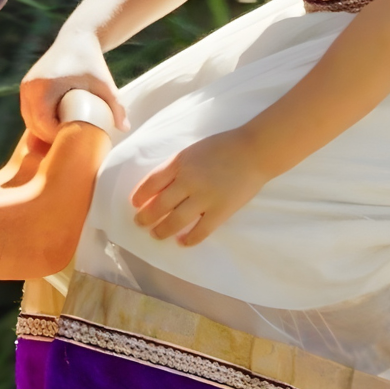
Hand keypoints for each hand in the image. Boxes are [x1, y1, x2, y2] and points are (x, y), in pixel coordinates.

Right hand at [19, 28, 127, 141]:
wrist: (77, 38)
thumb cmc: (92, 62)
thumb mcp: (104, 83)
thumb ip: (116, 106)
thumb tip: (125, 128)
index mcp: (44, 88)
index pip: (43, 125)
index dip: (57, 138)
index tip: (74, 142)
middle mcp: (30, 87)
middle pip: (34, 125)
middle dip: (50, 137)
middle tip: (70, 143)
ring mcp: (26, 86)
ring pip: (29, 119)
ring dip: (43, 130)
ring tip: (64, 136)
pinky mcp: (26, 85)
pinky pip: (29, 111)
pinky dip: (39, 120)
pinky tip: (54, 126)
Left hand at [129, 131, 269, 246]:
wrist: (254, 151)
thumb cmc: (223, 147)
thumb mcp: (193, 150)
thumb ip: (177, 167)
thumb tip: (159, 187)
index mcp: (179, 162)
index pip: (151, 183)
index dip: (140, 196)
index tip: (135, 203)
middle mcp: (188, 181)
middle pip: (159, 205)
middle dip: (145, 217)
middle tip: (140, 223)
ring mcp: (204, 198)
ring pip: (175, 221)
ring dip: (161, 230)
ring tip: (156, 234)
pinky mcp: (220, 211)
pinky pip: (200, 231)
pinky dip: (188, 239)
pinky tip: (181, 241)